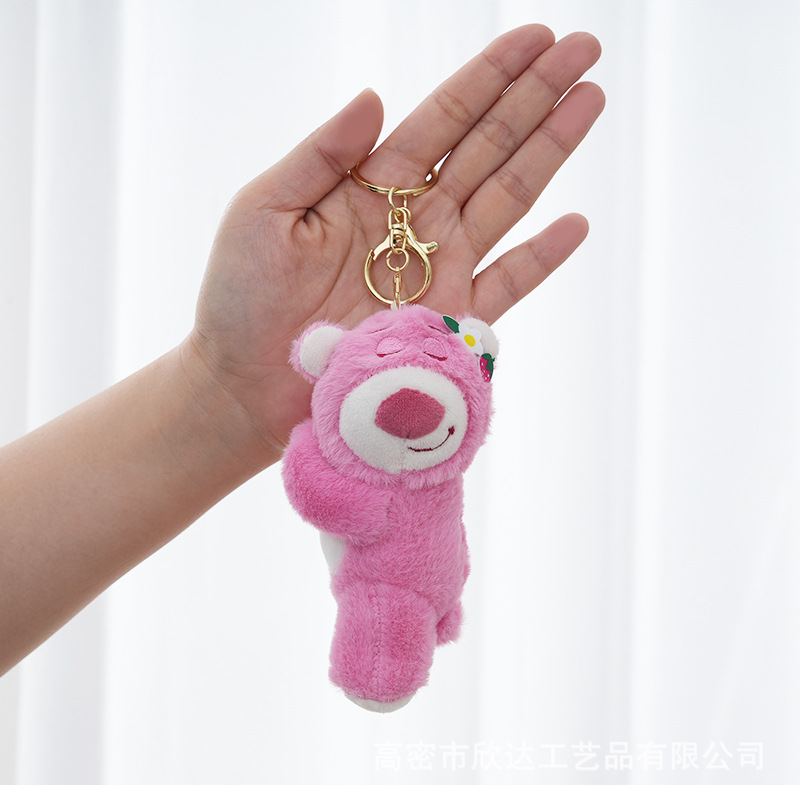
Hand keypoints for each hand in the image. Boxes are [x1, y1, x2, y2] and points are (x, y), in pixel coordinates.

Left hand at [187, 25, 604, 463]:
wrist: (246, 386)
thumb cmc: (242, 299)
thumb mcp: (264, 210)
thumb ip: (321, 154)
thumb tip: (374, 96)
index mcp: (371, 186)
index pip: (442, 118)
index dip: (489, 77)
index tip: (535, 36)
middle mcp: (414, 221)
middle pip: (487, 146)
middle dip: (536, 96)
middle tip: (585, 50)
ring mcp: (437, 269)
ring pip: (507, 199)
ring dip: (550, 151)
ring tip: (589, 102)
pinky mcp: (448, 321)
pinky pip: (506, 285)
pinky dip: (541, 257)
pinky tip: (575, 223)